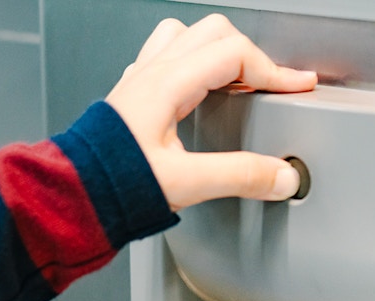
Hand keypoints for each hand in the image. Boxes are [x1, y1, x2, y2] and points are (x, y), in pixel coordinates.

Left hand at [105, 14, 317, 210]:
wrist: (75, 194)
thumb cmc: (115, 184)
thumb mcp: (186, 184)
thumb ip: (240, 177)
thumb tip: (282, 175)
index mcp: (167, 84)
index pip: (236, 54)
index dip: (276, 71)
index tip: (299, 86)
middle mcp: (152, 73)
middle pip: (214, 33)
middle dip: (252, 56)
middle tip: (274, 84)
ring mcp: (140, 80)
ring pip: (187, 36)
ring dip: (219, 52)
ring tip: (240, 80)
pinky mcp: (133, 96)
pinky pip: (167, 57)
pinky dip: (195, 64)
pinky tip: (202, 90)